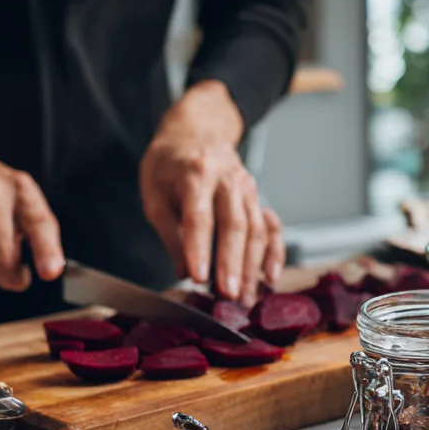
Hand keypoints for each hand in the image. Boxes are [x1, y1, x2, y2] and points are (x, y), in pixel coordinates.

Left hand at [139, 81, 284, 304]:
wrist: (196, 133)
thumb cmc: (169, 165)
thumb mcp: (154, 193)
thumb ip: (170, 233)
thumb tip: (183, 271)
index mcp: (196, 174)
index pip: (199, 216)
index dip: (199, 249)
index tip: (197, 278)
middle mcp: (227, 179)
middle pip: (235, 224)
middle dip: (232, 263)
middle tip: (227, 295)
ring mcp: (247, 188)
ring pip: (256, 230)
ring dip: (252, 266)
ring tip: (245, 297)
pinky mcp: (258, 199)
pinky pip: (271, 227)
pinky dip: (274, 252)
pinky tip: (270, 277)